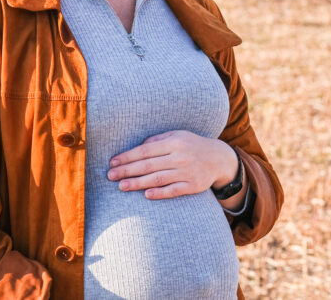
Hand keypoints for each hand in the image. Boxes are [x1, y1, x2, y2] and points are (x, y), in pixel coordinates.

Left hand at [107, 130, 238, 199]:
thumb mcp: (178, 135)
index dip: (128, 157)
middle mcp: (180, 157)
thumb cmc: (192, 145)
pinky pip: (174, 190)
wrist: (219, 158)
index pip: (146, 150)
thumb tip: (139, 147)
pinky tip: (146, 195)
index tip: (113, 162)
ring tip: (122, 186)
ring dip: (138, 183)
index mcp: (174, 142)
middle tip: (110, 176)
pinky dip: (160, 193)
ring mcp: (187, 172)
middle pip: (148, 165)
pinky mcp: (193, 186)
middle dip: (127, 170)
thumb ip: (158, 140)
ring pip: (158, 179)